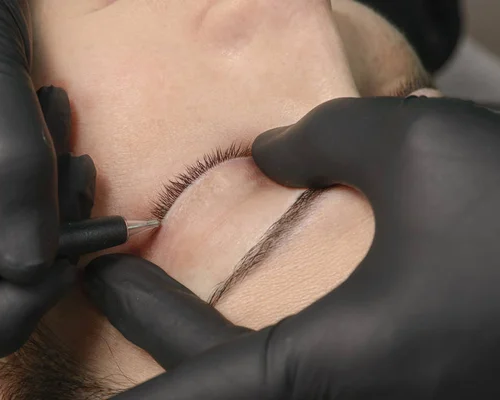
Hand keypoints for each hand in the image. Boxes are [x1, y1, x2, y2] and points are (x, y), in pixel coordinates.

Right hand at [0, 0, 56, 280]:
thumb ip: (4, 174)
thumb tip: (36, 266)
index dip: (9, 306)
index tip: (68, 258)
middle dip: (46, 240)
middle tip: (74, 171)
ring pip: (8, 249)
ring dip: (54, 200)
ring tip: (60, 128)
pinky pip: (13, 211)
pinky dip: (46, 180)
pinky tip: (52, 124)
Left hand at [85, 97, 499, 398]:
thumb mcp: (414, 147)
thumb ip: (321, 139)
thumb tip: (269, 150)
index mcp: (337, 367)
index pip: (198, 394)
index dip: (133, 396)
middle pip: (217, 390)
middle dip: (152, 331)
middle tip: (105, 281)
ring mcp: (382, 396)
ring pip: (261, 379)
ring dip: (198, 337)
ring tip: (142, 282)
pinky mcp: (405, 384)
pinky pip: (308, 371)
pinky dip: (252, 347)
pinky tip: (239, 306)